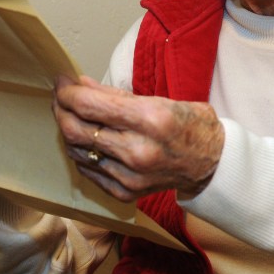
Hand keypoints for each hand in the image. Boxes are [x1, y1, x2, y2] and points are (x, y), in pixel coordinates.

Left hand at [53, 76, 223, 201]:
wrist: (213, 164)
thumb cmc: (190, 125)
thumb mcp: (160, 100)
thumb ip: (116, 95)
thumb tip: (81, 84)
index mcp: (150, 120)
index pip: (89, 105)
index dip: (68, 92)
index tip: (62, 82)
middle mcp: (138, 150)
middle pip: (76, 129)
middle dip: (61, 109)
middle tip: (61, 97)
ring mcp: (130, 175)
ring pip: (77, 151)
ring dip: (68, 130)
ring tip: (71, 116)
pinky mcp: (125, 192)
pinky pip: (88, 170)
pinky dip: (81, 152)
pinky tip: (86, 140)